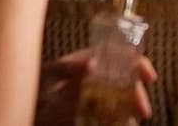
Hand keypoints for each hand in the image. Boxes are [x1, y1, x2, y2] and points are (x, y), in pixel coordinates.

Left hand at [35, 49, 157, 125]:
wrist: (29, 109)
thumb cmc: (38, 87)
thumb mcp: (50, 73)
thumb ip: (68, 67)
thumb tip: (93, 63)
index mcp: (95, 64)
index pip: (124, 59)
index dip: (139, 65)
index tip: (148, 74)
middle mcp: (102, 82)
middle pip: (129, 85)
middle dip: (138, 96)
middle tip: (142, 109)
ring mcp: (100, 102)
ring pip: (125, 106)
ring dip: (131, 112)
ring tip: (130, 120)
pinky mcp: (97, 119)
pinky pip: (114, 120)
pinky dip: (119, 121)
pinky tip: (121, 123)